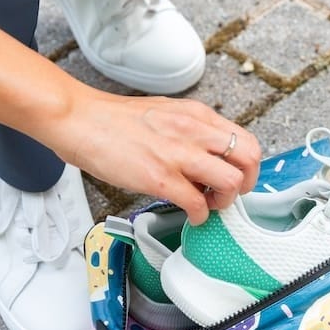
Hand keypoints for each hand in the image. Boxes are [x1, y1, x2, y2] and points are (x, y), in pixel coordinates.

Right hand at [55, 90, 261, 224]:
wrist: (80, 119)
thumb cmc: (116, 120)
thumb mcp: (167, 113)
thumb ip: (193, 131)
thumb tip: (209, 157)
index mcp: (197, 115)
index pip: (246, 140)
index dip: (248, 166)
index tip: (237, 177)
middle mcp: (194, 131)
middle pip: (249, 159)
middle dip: (246, 184)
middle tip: (228, 195)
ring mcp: (178, 155)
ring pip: (231, 182)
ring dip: (224, 201)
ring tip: (208, 205)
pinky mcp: (160, 178)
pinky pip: (198, 204)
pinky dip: (200, 216)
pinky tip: (190, 215)